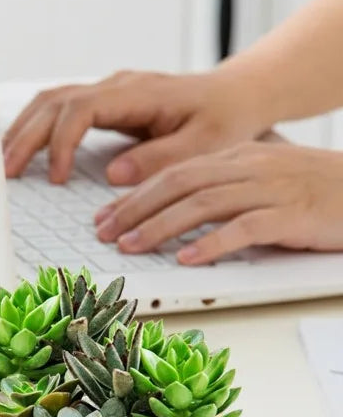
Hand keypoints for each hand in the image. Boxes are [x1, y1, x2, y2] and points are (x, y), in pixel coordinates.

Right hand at [2, 69, 271, 184]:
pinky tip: (23, 149)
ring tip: (3, 163)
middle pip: (54, 102)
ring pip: (50, 101)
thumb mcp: (206, 145)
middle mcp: (116, 86)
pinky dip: (36, 127)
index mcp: (138, 93)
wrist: (235, 95)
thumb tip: (112, 174)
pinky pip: (59, 108)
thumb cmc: (225, 118)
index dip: (61, 143)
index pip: (81, 109)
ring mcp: (108, 91)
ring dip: (23, 130)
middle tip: (5, 173)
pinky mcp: (104, 102)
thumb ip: (161, 158)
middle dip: (25, 137)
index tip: (56, 178)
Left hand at [93, 142, 342, 264]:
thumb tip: (175, 212)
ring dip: (161, 226)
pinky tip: (187, 259)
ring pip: (204, 203)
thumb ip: (221, 188)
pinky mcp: (292, 214)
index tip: (104, 217)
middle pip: (179, 184)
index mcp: (235, 157)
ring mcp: (270, 188)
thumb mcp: (260, 178)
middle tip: (104, 233)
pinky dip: (212, 243)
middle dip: (135, 208)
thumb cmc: (312, 189)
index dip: (135, 195)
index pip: (173, 172)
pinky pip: (246, 227)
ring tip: (131, 246)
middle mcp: (247, 167)